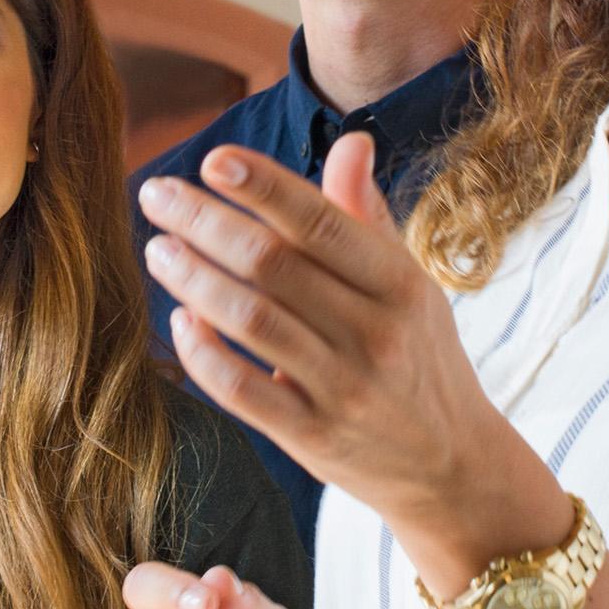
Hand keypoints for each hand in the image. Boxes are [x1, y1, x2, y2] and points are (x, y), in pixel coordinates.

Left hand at [138, 136, 538, 562]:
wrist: (452, 467)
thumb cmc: (420, 358)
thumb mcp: (410, 284)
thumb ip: (368, 215)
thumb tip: (352, 141)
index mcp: (400, 283)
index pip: (321, 222)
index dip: (263, 186)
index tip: (211, 159)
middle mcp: (376, 332)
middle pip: (274, 265)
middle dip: (205, 222)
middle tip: (156, 195)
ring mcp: (344, 388)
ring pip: (252, 321)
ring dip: (194, 279)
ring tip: (158, 249)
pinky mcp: (313, 438)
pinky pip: (243, 391)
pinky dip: (204, 353)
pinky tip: (180, 320)